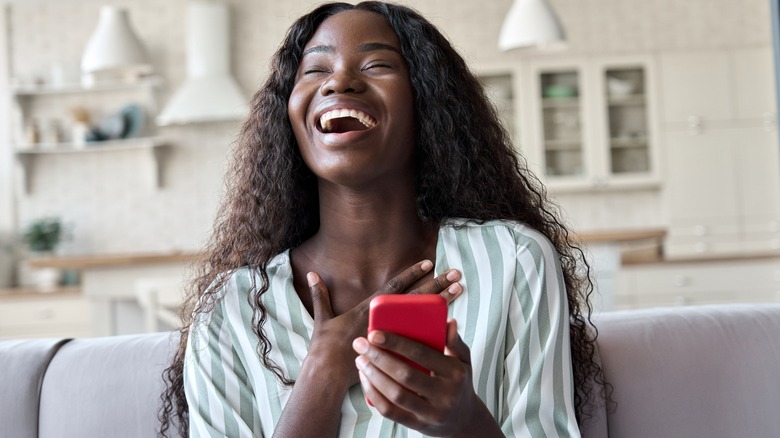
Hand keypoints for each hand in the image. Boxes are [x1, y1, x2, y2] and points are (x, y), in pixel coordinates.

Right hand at [304, 261, 462, 388]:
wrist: (328, 376)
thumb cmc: (325, 347)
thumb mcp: (322, 319)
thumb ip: (320, 295)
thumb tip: (311, 273)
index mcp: (368, 309)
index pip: (394, 287)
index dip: (411, 274)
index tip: (429, 262)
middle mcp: (384, 320)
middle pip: (416, 298)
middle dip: (436, 284)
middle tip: (456, 272)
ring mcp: (392, 335)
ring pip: (424, 316)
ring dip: (443, 302)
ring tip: (460, 289)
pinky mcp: (396, 351)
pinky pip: (420, 340)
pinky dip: (435, 332)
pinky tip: (452, 322)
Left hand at [353, 318, 481, 435]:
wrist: (464, 420)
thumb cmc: (458, 383)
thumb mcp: (464, 361)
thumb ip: (455, 341)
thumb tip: (448, 322)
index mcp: (455, 373)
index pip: (422, 354)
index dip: (396, 343)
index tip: (374, 334)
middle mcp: (445, 394)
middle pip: (405, 374)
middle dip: (378, 357)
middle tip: (361, 344)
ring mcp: (431, 413)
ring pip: (395, 394)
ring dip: (373, 376)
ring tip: (360, 360)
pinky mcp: (418, 425)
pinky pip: (390, 411)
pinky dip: (374, 395)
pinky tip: (366, 380)